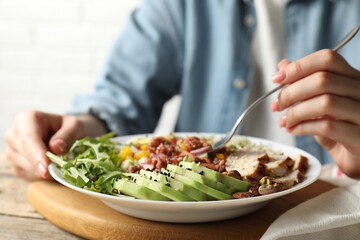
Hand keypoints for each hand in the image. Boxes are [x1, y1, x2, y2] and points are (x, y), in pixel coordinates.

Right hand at [4, 110, 107, 180]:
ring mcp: (11, 150)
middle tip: (62, 169)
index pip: (29, 138)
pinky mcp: (15, 164)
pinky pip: (27, 175)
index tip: (47, 169)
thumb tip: (55, 148)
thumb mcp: (76, 127)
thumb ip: (68, 135)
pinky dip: (41, 175)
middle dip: (44, 163)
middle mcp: (14, 133)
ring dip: (44, 170)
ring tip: (59, 163)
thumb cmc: (71, 129)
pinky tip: (51, 168)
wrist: (67, 136)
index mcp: (27, 118)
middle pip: (25, 153)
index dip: (37, 154)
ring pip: (25, 166)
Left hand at [271, 49, 359, 178]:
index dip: (298, 66)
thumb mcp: (319, 104)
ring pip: (326, 102)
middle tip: (277, 105)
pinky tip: (294, 130)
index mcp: (353, 79)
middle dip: (291, 92)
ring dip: (296, 112)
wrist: (359, 158)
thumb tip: (284, 65)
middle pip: (323, 79)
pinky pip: (327, 127)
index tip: (277, 79)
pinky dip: (303, 127)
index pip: (327, 59)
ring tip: (285, 121)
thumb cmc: (340, 130)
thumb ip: (304, 84)